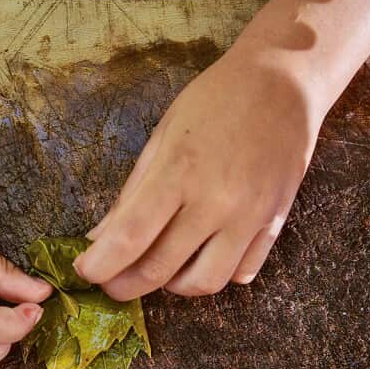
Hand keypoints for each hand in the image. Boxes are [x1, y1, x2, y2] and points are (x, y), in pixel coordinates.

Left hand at [75, 46, 319, 300]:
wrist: (283, 82)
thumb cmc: (216, 99)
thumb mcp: (163, 134)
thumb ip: (133, 191)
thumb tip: (101, 236)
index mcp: (179, 171)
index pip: (130, 238)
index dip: (100, 265)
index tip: (86, 271)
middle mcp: (216, 202)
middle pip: (160, 270)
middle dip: (125, 286)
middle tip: (111, 283)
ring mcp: (249, 217)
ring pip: (204, 283)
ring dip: (173, 286)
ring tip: (161, 269)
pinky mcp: (275, 222)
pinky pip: (242, 272)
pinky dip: (217, 273)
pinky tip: (203, 256)